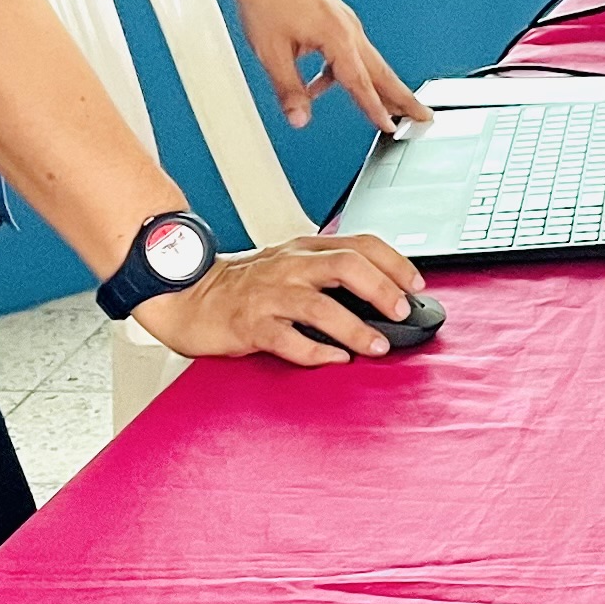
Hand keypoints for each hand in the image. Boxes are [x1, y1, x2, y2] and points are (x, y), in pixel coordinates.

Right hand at [137, 231, 430, 361]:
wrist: (187, 296)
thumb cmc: (244, 286)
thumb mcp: (290, 267)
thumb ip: (329, 274)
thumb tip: (382, 295)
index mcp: (304, 250)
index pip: (360, 244)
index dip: (394, 262)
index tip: (417, 284)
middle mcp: (290, 267)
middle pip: (346, 266)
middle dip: (381, 289)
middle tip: (402, 311)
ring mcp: (269, 295)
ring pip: (320, 305)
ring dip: (355, 328)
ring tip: (377, 345)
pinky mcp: (250, 325)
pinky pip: (287, 339)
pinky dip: (315, 351)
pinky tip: (335, 359)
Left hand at [228, 0, 425, 134]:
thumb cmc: (265, 1)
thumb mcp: (272, 54)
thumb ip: (289, 89)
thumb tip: (298, 118)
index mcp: (337, 37)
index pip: (361, 83)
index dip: (376, 108)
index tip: (390, 126)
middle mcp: (348, 28)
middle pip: (380, 71)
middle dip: (401, 96)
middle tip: (422, 116)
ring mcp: (344, 21)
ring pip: (367, 61)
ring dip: (375, 86)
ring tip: (384, 108)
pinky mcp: (335, 18)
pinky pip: (347, 51)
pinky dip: (342, 72)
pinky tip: (322, 83)